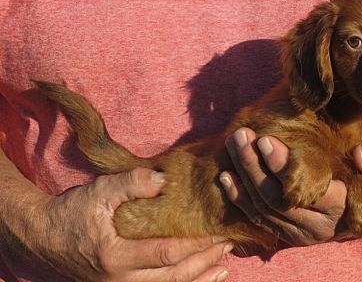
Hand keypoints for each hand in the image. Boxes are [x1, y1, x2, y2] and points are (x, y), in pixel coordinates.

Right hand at [24, 167, 232, 281]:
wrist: (42, 238)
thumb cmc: (72, 212)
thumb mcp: (99, 191)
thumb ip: (131, 183)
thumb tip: (164, 181)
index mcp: (116, 256)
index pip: (166, 254)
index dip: (195, 246)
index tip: (217, 233)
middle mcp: (120, 280)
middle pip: (173, 277)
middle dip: (204, 263)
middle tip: (227, 246)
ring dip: (198, 280)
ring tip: (223, 269)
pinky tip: (198, 280)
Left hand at [220, 128, 361, 245]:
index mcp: (342, 209)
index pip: (306, 190)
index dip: (283, 166)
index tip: (265, 140)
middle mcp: (318, 227)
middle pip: (276, 200)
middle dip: (254, 167)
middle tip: (241, 136)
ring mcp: (299, 233)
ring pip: (262, 208)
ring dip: (243, 176)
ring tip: (233, 143)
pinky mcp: (285, 233)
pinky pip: (256, 218)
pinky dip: (238, 197)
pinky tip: (225, 175)